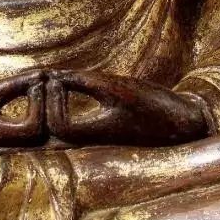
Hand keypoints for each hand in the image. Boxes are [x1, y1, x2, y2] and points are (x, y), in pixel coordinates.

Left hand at [45, 69, 207, 146]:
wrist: (182, 125)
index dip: (49, 99)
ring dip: (47, 111)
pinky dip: (60, 110)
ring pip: (58, 133)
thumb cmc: (154, 107)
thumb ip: (85, 82)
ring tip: (47, 84)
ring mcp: (94, 141)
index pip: (56, 125)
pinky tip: (64, 88)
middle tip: (37, 80)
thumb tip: (54, 76)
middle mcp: (90, 143)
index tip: (52, 76)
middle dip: (40, 108)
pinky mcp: (99, 134)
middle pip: (51, 135)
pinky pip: (70, 126)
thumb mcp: (120, 89)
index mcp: (94, 136)